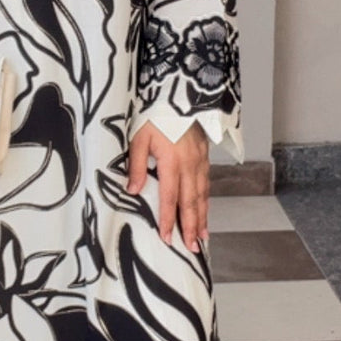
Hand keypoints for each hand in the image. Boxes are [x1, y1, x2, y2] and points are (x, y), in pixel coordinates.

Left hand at [126, 120, 209, 250]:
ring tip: (202, 237)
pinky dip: (206, 201)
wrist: (181, 93)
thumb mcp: (140, 137)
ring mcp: (201, 161)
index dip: (168, 219)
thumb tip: (133, 191)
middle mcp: (190, 165)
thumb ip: (137, 165)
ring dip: (202, 218)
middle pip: (191, 202)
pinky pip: (206, 184)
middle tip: (191, 248)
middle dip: (191, 227)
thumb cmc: (156, 114)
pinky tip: (205, 212)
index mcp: (173, 162)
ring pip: (202, 195)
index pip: (169, 198)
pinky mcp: (205, 156)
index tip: (167, 238)